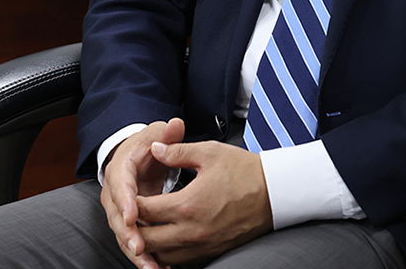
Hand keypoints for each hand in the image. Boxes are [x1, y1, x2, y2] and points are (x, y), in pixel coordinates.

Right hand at [101, 118, 185, 268]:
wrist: (137, 157)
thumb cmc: (147, 146)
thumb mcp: (156, 134)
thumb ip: (166, 133)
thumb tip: (174, 126)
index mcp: (120, 170)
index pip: (120, 187)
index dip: (125, 202)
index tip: (132, 216)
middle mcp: (115, 194)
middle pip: (117, 218)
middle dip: (128, 235)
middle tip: (140, 249)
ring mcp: (120, 211)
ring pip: (124, 235)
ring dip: (136, 253)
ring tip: (151, 267)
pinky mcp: (129, 224)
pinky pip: (134, 241)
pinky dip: (143, 257)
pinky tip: (157, 268)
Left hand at [132, 139, 271, 265]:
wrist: (276, 193)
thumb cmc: (245, 171)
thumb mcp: (209, 153)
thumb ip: (177, 151)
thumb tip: (154, 148)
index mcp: (187, 204)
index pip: (144, 210)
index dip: (131, 202)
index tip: (129, 193)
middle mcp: (191, 231)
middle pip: (147, 239)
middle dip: (135, 226)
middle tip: (133, 212)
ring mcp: (202, 245)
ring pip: (161, 254)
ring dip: (150, 241)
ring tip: (148, 225)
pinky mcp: (211, 252)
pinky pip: (180, 259)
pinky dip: (168, 250)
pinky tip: (167, 236)